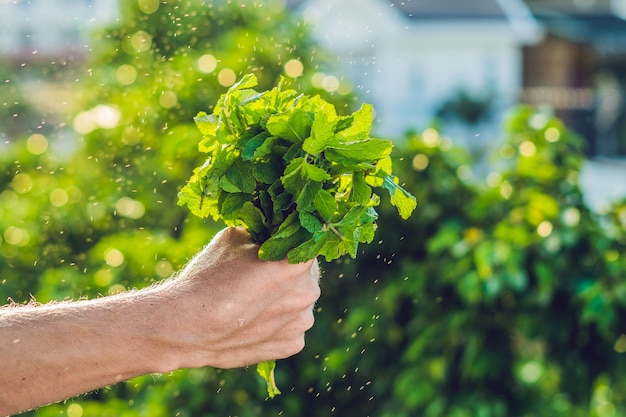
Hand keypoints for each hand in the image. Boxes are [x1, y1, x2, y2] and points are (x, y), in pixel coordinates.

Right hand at [153, 227, 320, 369]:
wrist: (186, 326)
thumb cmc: (209, 276)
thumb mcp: (235, 236)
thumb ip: (261, 233)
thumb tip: (270, 229)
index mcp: (299, 263)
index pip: (307, 243)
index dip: (292, 242)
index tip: (277, 244)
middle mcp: (309, 293)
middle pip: (306, 275)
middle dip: (288, 271)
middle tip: (262, 274)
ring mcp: (302, 323)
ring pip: (299, 302)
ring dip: (284, 298)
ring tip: (253, 300)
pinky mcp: (294, 345)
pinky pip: (291, 326)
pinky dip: (278, 323)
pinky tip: (253, 320)